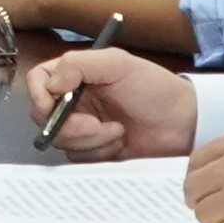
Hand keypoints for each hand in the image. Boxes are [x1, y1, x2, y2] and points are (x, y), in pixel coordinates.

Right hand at [23, 46, 194, 157]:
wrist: (184, 123)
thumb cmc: (156, 89)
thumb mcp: (119, 64)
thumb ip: (79, 65)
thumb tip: (51, 84)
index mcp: (76, 76)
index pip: (39, 82)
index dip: (38, 96)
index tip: (53, 106)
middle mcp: (75, 101)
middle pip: (44, 117)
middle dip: (70, 125)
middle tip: (98, 124)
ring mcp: (83, 128)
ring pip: (62, 141)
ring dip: (91, 140)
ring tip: (119, 131)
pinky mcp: (94, 151)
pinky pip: (79, 158)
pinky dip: (99, 152)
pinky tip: (120, 143)